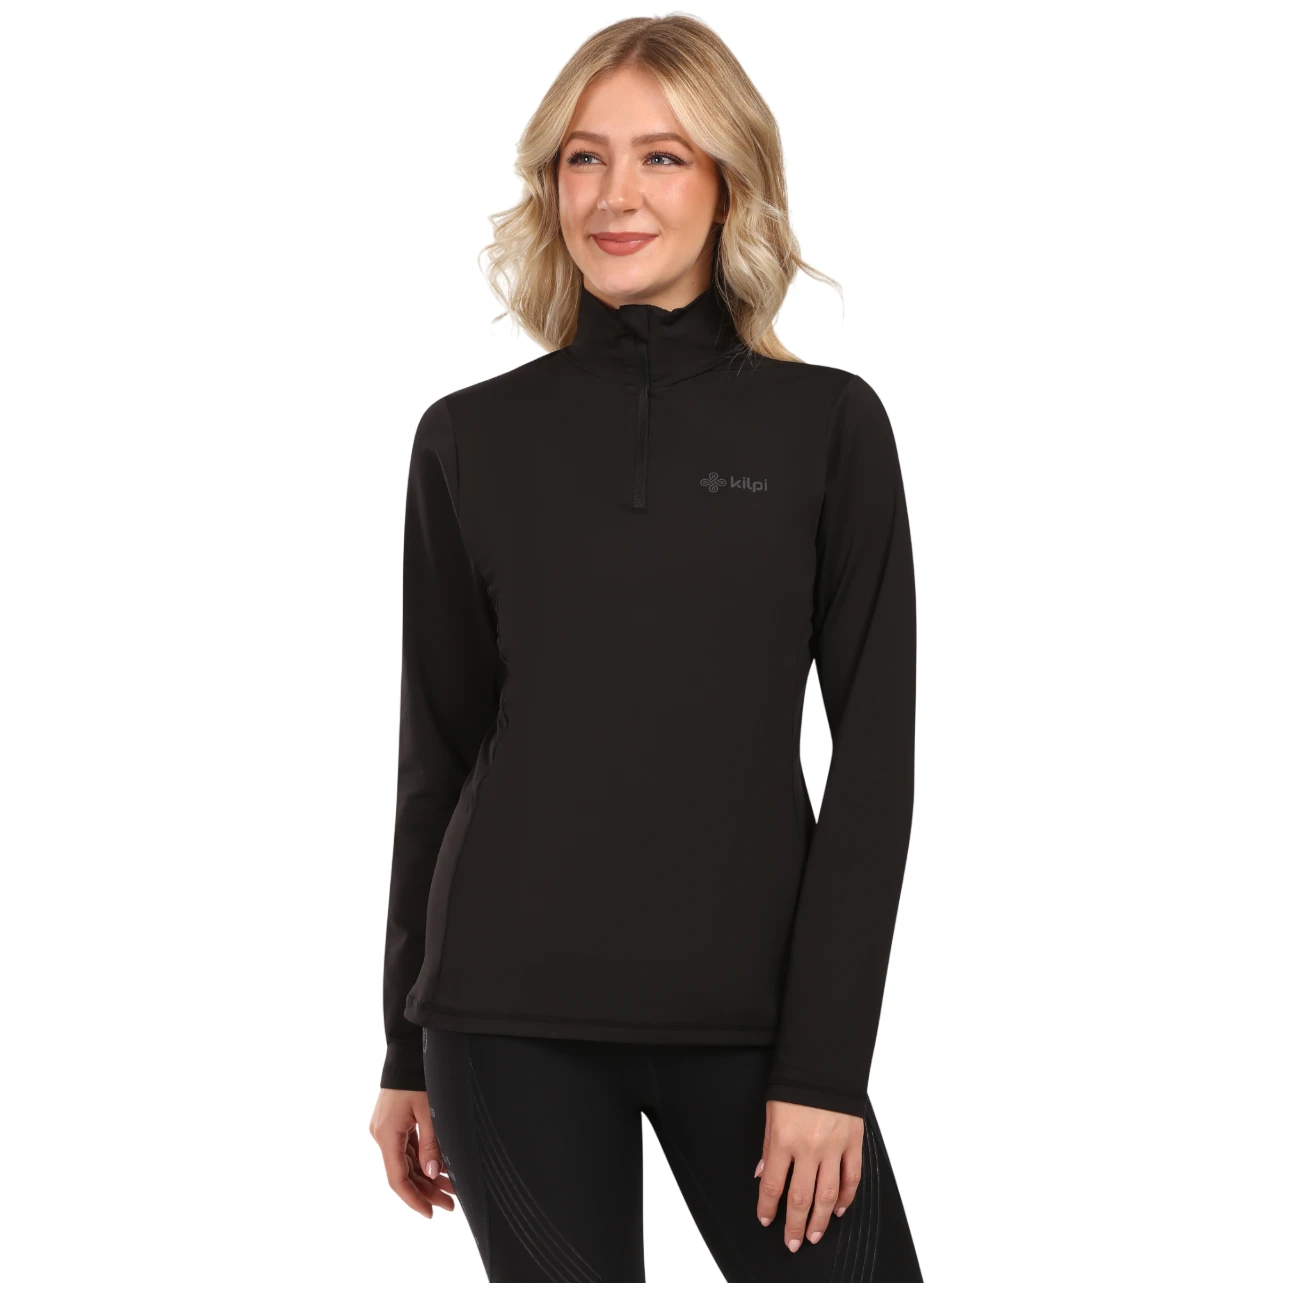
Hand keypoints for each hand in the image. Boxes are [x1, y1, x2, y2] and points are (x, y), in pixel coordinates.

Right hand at [370, 1087, 456, 1218]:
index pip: (398, 1179)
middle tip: (451, 1205)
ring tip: (451, 1191)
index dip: (414, 1199)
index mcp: (386, 1134)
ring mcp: (386, 1128)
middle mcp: (382, 1134)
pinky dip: (423, 1160)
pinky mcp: (393, 1121)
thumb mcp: (429, 1111)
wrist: (407, 1048)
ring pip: (406, 1162)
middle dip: (427, 1190)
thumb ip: (431, 1145)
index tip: (431, 1213)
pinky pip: (407, 1148)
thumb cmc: (419, 1075)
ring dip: (426, 1176)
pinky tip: (440, 1170)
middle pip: (403, 1172)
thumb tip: (432, 1175)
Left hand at [755, 1099, 862, 1250]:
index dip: (767, 1207)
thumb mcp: (772, 1113)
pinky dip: (845, 1198)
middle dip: (794, 1224)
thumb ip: (769, 1146)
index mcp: (784, 1139)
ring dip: (819, 1219)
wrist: (825, 1064)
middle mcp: (809, 1148)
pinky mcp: (853, 1143)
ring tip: (813, 1235)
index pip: (772, 1184)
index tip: (765, 1219)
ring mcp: (833, 1147)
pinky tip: (837, 1210)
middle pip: (800, 1197)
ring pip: (827, 1195)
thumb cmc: (795, 1087)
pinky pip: (851, 1178)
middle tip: (792, 1242)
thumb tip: (763, 1174)